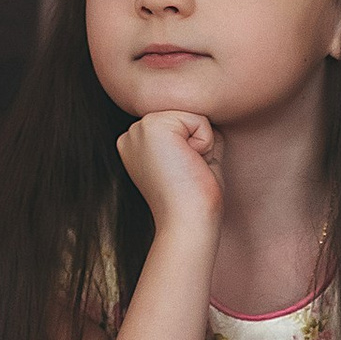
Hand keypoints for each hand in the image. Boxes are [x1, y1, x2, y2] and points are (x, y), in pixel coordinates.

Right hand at [116, 106, 223, 247]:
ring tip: (186, 168)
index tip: (182, 175)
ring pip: (193, 116)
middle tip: (186, 173)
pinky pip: (199, 120)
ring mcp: (138, 128)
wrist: (186, 223)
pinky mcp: (153, 126)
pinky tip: (188, 163)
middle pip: (187, 117)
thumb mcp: (193, 160)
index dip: (195, 148)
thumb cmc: (193, 200)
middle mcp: (131, 134)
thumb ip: (194, 137)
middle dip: (198, 144)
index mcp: (137, 144)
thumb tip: (209, 116)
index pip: (182, 126)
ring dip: (201, 144)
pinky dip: (205, 144)